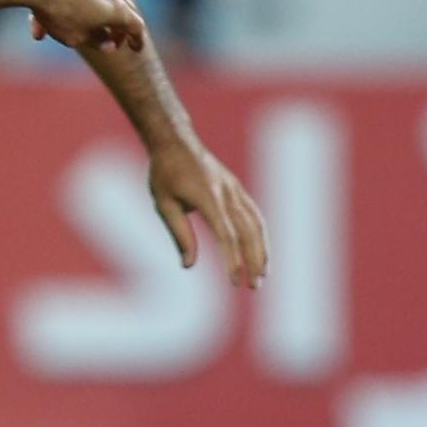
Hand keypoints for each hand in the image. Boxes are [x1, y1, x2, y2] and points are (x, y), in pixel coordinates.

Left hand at [19, 0, 147, 54]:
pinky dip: (66, 5)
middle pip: (121, 9)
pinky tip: (46, 16)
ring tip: (72, 33)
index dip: (137, 39)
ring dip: (87, 17)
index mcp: (117, 9)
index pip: (136, 26)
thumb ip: (97, 41)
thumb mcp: (77, 38)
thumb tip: (107, 43)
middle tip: (111, 39)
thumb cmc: (58, 12)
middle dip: (117, 27)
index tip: (135, 47)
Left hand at [148, 139, 268, 288]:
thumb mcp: (164, 204)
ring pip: (256, 224)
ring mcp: (235, 189)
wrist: (175, 140)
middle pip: (248, 231)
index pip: (225, 234)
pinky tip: (260, 253)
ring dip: (262, 251)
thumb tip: (188, 265)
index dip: (232, 259)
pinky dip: (260, 236)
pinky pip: (254, 215)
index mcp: (207, 196)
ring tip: (262, 275)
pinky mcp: (237, 189)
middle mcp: (226, 193)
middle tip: (255, 286)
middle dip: (254, 260)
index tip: (235, 281)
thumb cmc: (165, 173)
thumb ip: (179, 234)